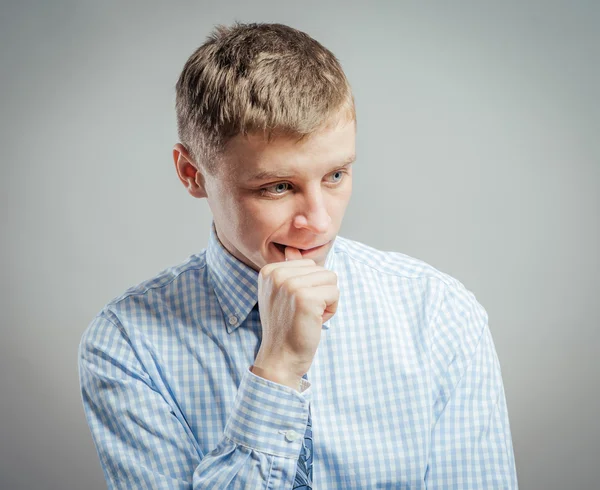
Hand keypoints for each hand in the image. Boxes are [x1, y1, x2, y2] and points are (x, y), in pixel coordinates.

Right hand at [252, 247, 338, 388]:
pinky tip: (315, 321)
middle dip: (319, 292)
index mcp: (269, 270)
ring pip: (331, 279)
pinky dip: (331, 310)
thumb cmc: (285, 327)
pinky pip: (335, 293)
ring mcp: (291, 285)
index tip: (294, 304)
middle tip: (302, 312)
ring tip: (309, 316)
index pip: (308, 264)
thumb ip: (290, 272)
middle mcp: (277, 274)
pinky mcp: (306, 298)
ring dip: (326, 300)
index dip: (309, 286)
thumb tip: (292, 249)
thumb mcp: (280, 294)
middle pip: (321, 269)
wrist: (280, 357)